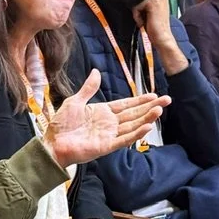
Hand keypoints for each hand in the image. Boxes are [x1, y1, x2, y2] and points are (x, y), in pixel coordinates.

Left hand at [42, 71, 166, 167]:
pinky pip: (124, 139)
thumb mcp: (75, 101)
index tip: (154, 95)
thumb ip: (89, 88)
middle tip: (167, 100)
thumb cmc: (61, 124)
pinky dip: (136, 134)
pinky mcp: (106, 146)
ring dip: (146, 118)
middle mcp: (109, 123)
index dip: (140, 100)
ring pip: (133, 126)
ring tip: (160, 110)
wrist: (52, 143)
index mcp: (103, 112)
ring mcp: (109, 135)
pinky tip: (147, 127)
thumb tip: (96, 72)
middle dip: (150, 107)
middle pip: (134, 114)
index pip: (126, 105)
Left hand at [131, 0, 187, 72]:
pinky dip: (138, 16)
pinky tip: (145, 21)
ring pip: (138, 1)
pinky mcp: (152, 1)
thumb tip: (137, 0)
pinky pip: (137, 7)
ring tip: (145, 20)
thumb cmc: (154, 24)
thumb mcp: (149, 9)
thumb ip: (145, 0)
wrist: (162, 36)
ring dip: (138, 13)